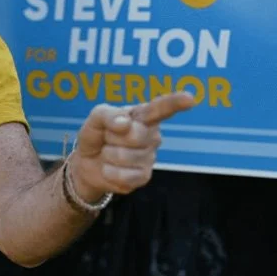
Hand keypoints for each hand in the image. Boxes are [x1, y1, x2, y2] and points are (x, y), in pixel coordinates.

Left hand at [70, 92, 195, 200]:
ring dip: (108, 155)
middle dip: (112, 137)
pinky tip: (111, 168)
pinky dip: (108, 172)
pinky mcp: (144, 177)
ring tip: (109, 152)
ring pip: (124, 156)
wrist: (86, 162)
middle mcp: (152, 135)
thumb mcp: (97, 118)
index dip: (174, 103)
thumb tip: (125, 124)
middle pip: (134, 135)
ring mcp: (150, 157)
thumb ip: (108, 114)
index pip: (160, 108)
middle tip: (108, 138)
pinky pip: (123, 175)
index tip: (189, 98)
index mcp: (143, 115)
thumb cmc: (97, 134)